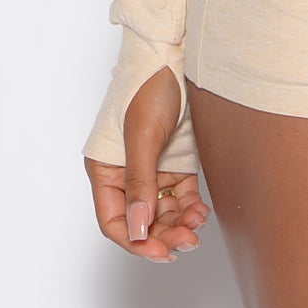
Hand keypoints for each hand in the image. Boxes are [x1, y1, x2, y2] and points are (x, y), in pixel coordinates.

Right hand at [84, 65, 210, 261]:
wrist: (177, 55)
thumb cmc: (150, 87)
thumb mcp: (142, 136)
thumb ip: (139, 183)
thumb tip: (138, 230)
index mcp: (106, 170)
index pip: (115, 220)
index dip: (135, 241)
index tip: (160, 252)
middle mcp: (127, 174)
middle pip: (142, 219)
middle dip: (162, 234)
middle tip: (186, 242)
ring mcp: (153, 169)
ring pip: (163, 211)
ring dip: (179, 224)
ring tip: (197, 227)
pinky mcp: (176, 162)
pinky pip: (181, 195)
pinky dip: (190, 207)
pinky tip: (201, 212)